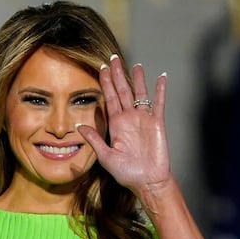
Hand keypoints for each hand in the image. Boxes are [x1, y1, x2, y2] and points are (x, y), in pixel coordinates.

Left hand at [77, 55, 172, 196]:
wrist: (147, 180)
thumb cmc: (126, 172)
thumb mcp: (105, 156)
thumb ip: (94, 139)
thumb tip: (79, 125)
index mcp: (116, 124)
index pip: (109, 98)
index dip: (105, 83)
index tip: (101, 68)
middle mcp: (129, 118)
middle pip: (122, 91)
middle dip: (117, 75)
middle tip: (114, 58)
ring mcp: (144, 119)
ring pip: (140, 94)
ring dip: (138, 79)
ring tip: (135, 64)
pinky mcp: (157, 123)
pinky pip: (159, 103)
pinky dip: (160, 90)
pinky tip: (161, 77)